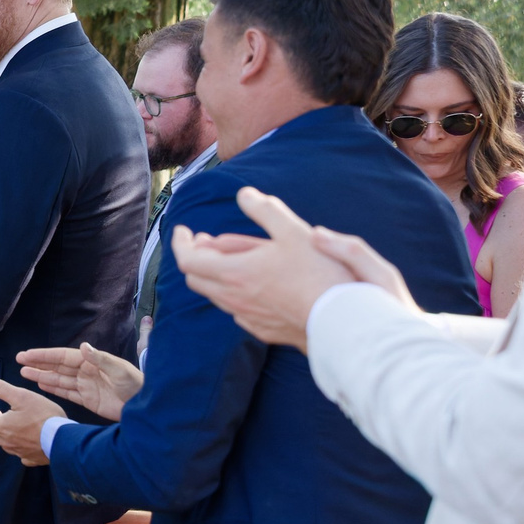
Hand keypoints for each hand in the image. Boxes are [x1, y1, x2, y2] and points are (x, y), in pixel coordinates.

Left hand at [0, 376, 63, 465]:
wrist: (65, 439)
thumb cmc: (44, 416)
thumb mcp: (22, 396)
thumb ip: (0, 389)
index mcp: (2, 427)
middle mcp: (7, 443)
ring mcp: (20, 452)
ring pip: (4, 445)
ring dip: (4, 433)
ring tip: (15, 422)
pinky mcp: (33, 458)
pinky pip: (21, 455)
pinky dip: (19, 446)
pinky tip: (27, 439)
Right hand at [16, 342, 141, 420]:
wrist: (144, 407)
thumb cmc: (136, 385)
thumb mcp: (120, 370)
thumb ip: (100, 359)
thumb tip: (82, 347)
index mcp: (92, 362)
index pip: (63, 357)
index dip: (45, 355)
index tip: (28, 354)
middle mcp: (86, 372)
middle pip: (58, 367)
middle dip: (39, 363)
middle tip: (20, 360)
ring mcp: (86, 386)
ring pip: (59, 379)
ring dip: (42, 376)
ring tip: (24, 373)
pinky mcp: (88, 400)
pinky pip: (66, 393)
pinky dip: (53, 389)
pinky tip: (41, 385)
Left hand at [171, 186, 404, 350]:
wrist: (343, 321)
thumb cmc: (320, 275)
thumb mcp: (294, 232)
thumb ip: (266, 211)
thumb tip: (244, 194)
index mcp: (234, 273)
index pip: (188, 260)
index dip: (180, 243)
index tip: (184, 230)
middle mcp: (233, 298)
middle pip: (196, 279)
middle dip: (196, 257)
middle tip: (205, 241)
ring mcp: (247, 317)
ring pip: (216, 295)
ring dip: (215, 275)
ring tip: (229, 258)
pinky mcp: (262, 329)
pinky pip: (236, 309)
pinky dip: (233, 292)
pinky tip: (251, 285)